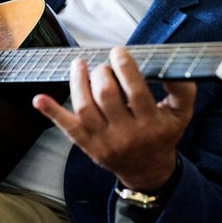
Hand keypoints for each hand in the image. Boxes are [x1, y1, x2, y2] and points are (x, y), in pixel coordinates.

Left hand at [33, 47, 196, 190]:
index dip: (124, 66)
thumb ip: (182, 89)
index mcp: (150, 123)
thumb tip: (172, 67)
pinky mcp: (87, 145)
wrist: (148, 171)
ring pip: (84, 108)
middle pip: (106, 95)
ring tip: (79, 65)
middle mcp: (126, 134)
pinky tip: (39, 99)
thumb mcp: (181, 114)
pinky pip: (67, 128)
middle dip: (102, 72)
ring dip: (78, 82)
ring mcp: (103, 141)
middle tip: (104, 65)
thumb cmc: (163, 135)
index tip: (119, 52)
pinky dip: (51, 112)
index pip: (135, 90)